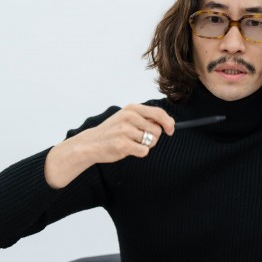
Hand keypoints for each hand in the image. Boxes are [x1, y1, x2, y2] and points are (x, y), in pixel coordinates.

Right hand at [45, 104, 174, 187]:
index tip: (170, 130)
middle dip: (153, 137)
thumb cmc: (112, 131)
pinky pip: (144, 151)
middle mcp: (129, 117)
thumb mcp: (126, 117)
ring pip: (152, 142)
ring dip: (145, 145)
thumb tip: (169, 123)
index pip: (158, 112)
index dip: (168, 122)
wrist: (90, 143)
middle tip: (139, 139)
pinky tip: (128, 149)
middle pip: (157, 130)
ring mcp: (125, 131)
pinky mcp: (123, 145)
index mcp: (131, 108)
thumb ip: (145, 117)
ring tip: (132, 143)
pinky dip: (140, 153)